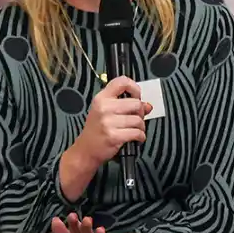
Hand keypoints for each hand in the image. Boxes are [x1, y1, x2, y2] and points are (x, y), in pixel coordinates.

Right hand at [60, 77, 150, 198]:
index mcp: (101, 98)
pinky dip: (140, 136)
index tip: (137, 95)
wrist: (86, 150)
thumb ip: (126, 105)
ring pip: (138, 119)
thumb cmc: (97, 130)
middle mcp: (104, 107)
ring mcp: (108, 122)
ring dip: (141, 127)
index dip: (134, 87)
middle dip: (140, 113)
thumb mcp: (107, 112)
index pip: (122, 82)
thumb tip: (147, 105)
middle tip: (136, 118)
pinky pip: (137, 133)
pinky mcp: (113, 136)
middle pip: (136, 103)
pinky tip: (136, 138)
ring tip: (134, 130)